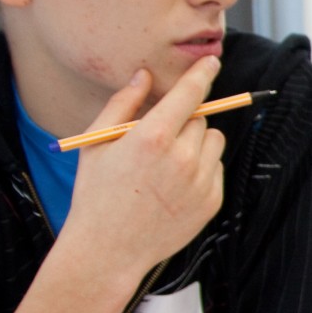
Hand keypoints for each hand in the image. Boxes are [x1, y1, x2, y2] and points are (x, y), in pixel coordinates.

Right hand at [60, 60, 227, 273]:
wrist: (108, 250)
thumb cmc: (96, 194)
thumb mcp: (97, 143)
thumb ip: (123, 103)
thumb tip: (144, 76)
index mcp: (153, 138)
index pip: (189, 94)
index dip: (202, 74)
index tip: (212, 61)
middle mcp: (182, 158)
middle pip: (200, 119)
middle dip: (182, 121)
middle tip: (158, 141)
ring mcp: (200, 182)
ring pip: (213, 142)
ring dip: (195, 144)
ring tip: (165, 165)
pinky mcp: (211, 202)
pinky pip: (215, 169)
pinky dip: (200, 170)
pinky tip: (172, 186)